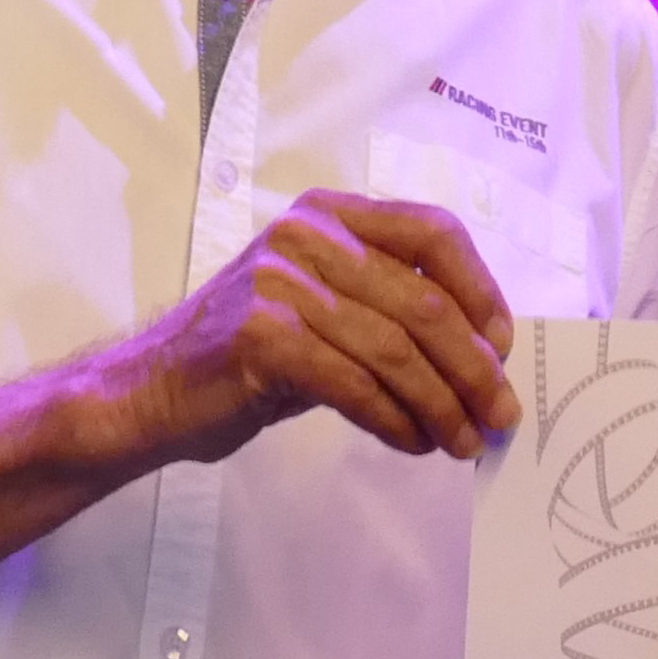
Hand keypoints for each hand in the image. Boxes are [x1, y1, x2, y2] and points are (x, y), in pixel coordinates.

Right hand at [100, 190, 519, 465]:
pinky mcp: (261, 336)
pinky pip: (355, 385)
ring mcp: (280, 283)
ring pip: (394, 350)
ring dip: (442, 406)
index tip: (504, 348)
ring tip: (464, 442)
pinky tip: (415, 443)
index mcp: (331, 215)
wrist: (153, 390)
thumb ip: (391, 310)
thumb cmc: (252, 354)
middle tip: (500, 416)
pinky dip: (396, 420)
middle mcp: (307, 236)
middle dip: (474, 368)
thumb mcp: (327, 308)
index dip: (482, 290)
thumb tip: (485, 356)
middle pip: (422, 302)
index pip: (432, 233)